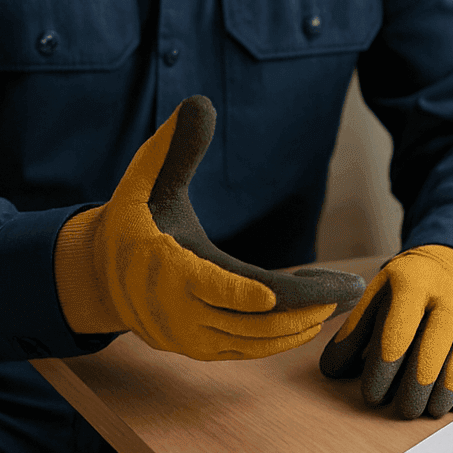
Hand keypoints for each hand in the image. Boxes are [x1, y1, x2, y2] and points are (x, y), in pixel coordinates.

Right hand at [54, 96, 365, 359]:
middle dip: (305, 307)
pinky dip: (285, 336)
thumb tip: (200, 102)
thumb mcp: (146, 179)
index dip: (252, 294)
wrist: (101, 272)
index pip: (216, 288)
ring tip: (342, 298)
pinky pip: (250, 350)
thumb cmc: (135, 217)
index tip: (295, 293)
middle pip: (251, 320)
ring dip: (302, 324)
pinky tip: (316, 313)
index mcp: (168, 268)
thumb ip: (176, 147)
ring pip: (256, 341)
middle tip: (350, 290)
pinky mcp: (202, 349)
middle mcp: (178, 311)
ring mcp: (190, 337)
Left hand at [318, 245, 452, 417]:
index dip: (382, 371)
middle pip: (432, 354)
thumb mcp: (377, 299)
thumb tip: (332, 372)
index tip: (372, 396)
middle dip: (414, 390)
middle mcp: (452, 295)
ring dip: (441, 397)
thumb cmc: (408, 293)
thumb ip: (353, 334)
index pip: (397, 334)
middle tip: (403, 410)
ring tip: (426, 410)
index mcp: (414, 282)